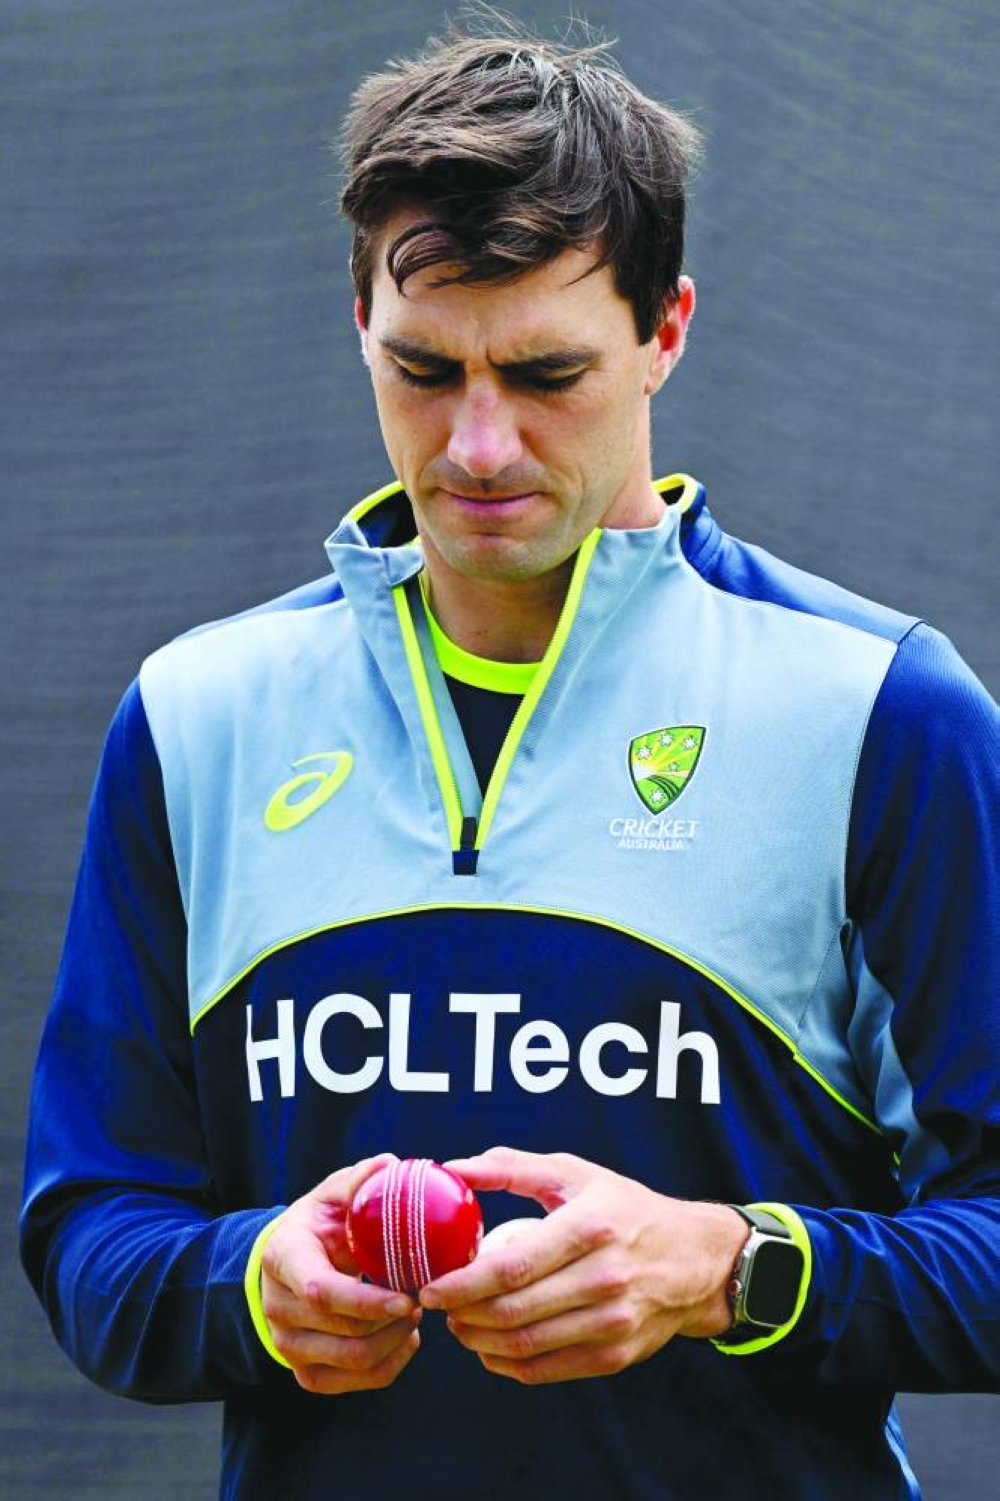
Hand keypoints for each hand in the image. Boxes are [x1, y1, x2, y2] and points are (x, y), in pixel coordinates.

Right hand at [261, 1154, 421, 1394]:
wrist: (286, 1265)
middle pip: (344, 1330)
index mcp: (283, 1257)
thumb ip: (358, 1180)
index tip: (410, 1297)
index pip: (321, 1292)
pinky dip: (388, 1366)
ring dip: (395, 1341)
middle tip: (424, 1297)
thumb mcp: (332, 1194)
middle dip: (394, 1319)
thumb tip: (391, 1164)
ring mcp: (288, 1343)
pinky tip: (405, 1340)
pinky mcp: (303, 1369)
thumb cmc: (318, 1223)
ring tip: (415, 1313)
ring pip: (352, 1360)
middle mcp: (278, 1306)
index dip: (368, 1301)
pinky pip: (351, 1383)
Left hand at [420, 1146, 745, 1384]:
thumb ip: (511, 1167)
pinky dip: (507, 1364)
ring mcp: (612, 1322)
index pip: (512, 1267)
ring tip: (458, 1324)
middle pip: (513, 1311)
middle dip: (462, 1313)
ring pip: (526, 1345)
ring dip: (478, 1341)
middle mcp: (605, 1277)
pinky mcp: (616, 1355)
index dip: (462, 1283)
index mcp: (590, 1227)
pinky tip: (488, 1347)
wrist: (695, 1259)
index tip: (429, 1286)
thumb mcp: (575, 1174)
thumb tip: (452, 1167)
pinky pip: (547, 1370)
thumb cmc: (624, 1208)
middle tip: (436, 1306)